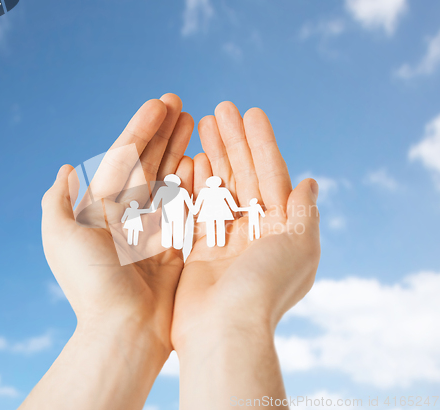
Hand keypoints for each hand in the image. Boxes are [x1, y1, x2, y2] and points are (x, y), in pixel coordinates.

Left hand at [33, 95, 193, 409]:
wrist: (125, 331)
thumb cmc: (93, 284)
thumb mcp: (62, 238)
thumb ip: (58, 201)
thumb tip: (66, 168)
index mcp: (100, 208)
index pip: (123, 158)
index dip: (141, 129)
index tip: (160, 103)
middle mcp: (125, 215)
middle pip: (147, 162)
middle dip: (163, 132)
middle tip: (181, 103)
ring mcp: (152, 228)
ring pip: (168, 179)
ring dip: (180, 150)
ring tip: (195, 122)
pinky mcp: (174, 245)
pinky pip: (186, 207)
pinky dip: (194, 183)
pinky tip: (203, 161)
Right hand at [171, 102, 320, 408]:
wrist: (224, 330)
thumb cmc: (266, 287)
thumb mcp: (300, 246)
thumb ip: (304, 212)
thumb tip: (311, 182)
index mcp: (281, 228)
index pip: (272, 175)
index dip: (262, 143)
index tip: (250, 112)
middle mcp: (254, 231)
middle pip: (244, 175)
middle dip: (233, 142)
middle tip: (220, 110)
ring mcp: (224, 238)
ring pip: (218, 187)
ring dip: (212, 156)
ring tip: (201, 124)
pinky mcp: (198, 248)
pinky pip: (195, 208)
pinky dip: (192, 184)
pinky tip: (187, 159)